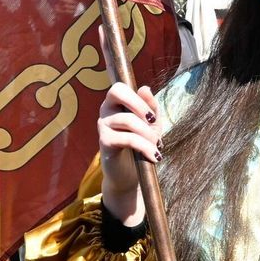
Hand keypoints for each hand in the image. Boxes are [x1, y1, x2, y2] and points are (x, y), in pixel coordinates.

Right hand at [98, 82, 161, 224]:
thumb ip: (151, 107)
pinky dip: (144, 147)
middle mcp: (105, 110)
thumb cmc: (140, 144)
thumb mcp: (151, 124)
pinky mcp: (104, 142)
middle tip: (154, 123)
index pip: (120, 87)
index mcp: (116, 103)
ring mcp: (103, 125)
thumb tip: (145, 89)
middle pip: (117, 92)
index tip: (152, 115)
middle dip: (139, 106)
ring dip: (148, 134)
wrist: (130, 173)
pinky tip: (154, 156)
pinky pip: (127, 138)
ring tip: (157, 147)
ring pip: (128, 120)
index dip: (138, 97)